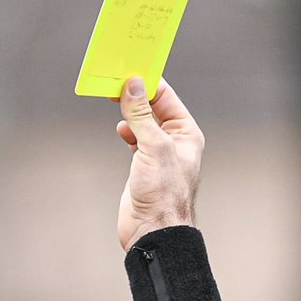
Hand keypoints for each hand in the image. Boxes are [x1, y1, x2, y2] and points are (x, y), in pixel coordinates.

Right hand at [115, 77, 204, 250]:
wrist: (154, 231)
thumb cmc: (164, 193)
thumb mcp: (154, 147)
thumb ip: (142, 115)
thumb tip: (133, 86)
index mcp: (186, 133)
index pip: (167, 98)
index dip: (148, 82)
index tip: (129, 69)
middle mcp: (174, 141)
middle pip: (153, 108)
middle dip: (136, 95)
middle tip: (116, 81)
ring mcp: (158, 154)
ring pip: (142, 123)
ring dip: (130, 113)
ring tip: (114, 100)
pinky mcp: (143, 166)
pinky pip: (135, 139)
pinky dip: (127, 131)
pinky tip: (121, 130)